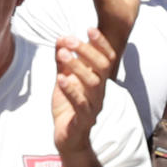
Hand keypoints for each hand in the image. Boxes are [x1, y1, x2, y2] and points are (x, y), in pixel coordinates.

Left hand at [51, 28, 114, 166]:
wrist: (68, 138)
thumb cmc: (68, 108)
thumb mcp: (64, 80)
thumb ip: (63, 62)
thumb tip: (61, 38)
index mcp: (97, 81)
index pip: (106, 59)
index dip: (100, 43)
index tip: (89, 28)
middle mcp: (99, 92)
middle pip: (101, 67)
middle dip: (86, 51)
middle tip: (69, 40)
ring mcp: (93, 106)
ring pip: (93, 84)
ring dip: (78, 67)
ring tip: (62, 55)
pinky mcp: (83, 120)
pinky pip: (80, 104)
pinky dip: (71, 90)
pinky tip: (60, 78)